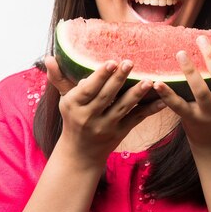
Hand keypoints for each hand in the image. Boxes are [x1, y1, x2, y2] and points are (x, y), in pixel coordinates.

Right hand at [44, 56, 165, 166]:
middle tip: (130, 62)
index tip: (111, 62)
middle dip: (118, 79)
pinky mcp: (120, 133)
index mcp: (73, 105)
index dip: (100, 76)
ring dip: (136, 94)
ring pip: (122, 108)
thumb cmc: (73, 118)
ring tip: (148, 81)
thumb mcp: (64, 100)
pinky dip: (150, 109)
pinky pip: (136, 119)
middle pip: (106, 96)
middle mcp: (89, 117)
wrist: (80, 154)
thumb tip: (48, 58)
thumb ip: (59, 78)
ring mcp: (106, 126)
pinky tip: (162, 100)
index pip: (88, 89)